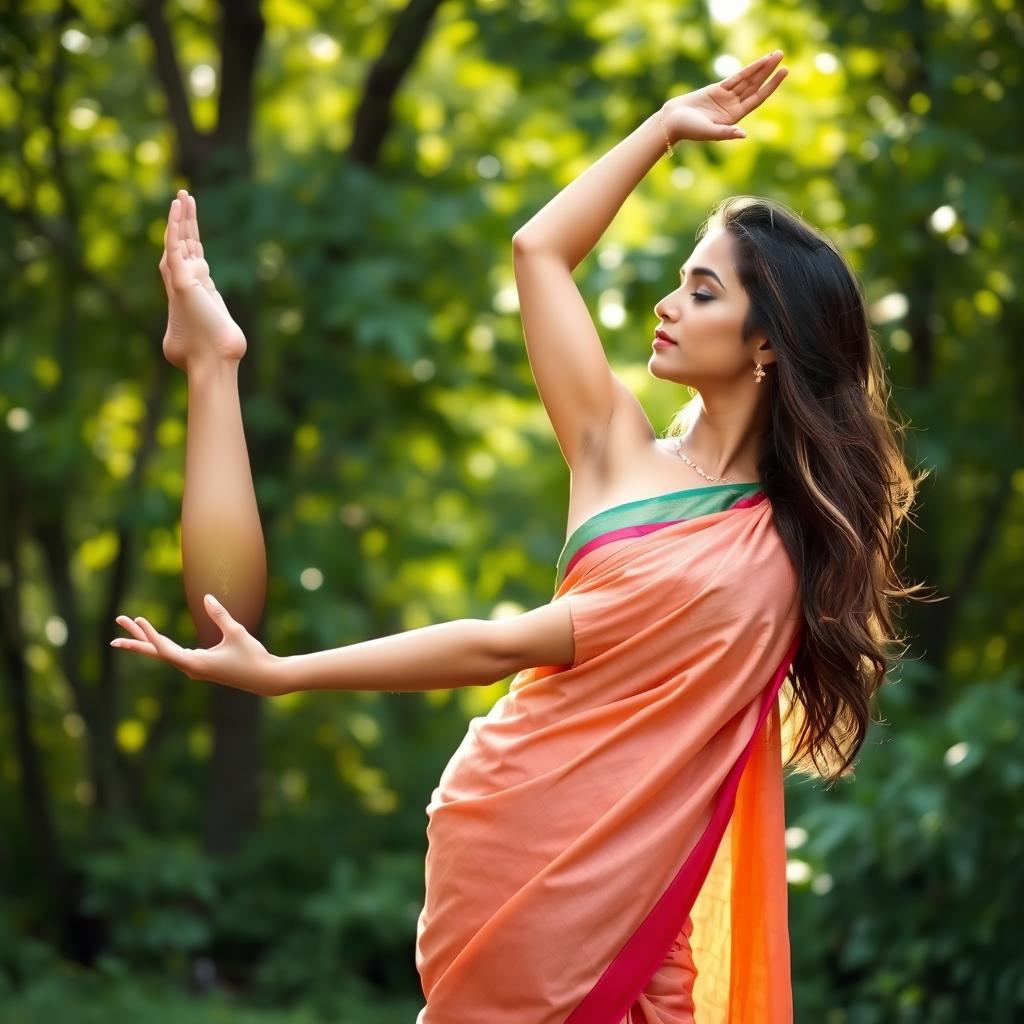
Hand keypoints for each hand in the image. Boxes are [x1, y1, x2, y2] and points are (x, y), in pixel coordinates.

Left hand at [110, 594, 282, 696]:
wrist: (265, 678)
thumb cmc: (253, 656)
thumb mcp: (237, 633)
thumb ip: (220, 615)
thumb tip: (207, 597)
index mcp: (196, 663)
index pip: (165, 649)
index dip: (150, 634)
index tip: (137, 620)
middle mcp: (191, 668)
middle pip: (157, 651)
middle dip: (136, 638)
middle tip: (118, 621)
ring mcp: (195, 668)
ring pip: (164, 653)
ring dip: (147, 640)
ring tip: (131, 627)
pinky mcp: (201, 666)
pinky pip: (174, 654)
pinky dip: (161, 645)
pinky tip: (157, 640)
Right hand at [661, 50, 787, 143]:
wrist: (672, 121)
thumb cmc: (688, 129)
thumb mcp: (708, 132)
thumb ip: (725, 133)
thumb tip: (743, 135)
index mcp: (734, 117)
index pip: (758, 98)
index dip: (772, 85)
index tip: (784, 72)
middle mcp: (733, 106)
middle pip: (755, 86)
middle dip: (769, 71)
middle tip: (782, 55)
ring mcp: (726, 97)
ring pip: (748, 79)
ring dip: (761, 67)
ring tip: (775, 54)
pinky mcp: (717, 89)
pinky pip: (736, 77)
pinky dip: (748, 69)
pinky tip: (758, 61)